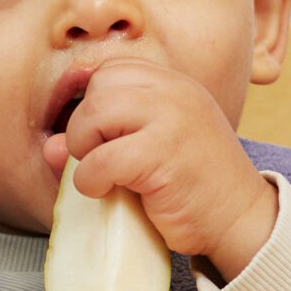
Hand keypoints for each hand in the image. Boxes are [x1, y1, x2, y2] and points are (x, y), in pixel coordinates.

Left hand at [44, 54, 277, 278]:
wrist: (239, 221)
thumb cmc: (192, 187)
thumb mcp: (150, 151)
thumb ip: (104, 140)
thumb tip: (51, 147)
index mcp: (175, 84)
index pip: (113, 70)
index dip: (95, 103)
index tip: (103, 138)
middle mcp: (175, 92)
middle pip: (99, 86)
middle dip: (85, 126)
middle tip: (101, 159)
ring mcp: (172, 119)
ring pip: (95, 112)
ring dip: (86, 148)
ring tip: (104, 173)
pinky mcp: (163, 154)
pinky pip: (102, 158)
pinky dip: (92, 180)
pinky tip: (108, 192)